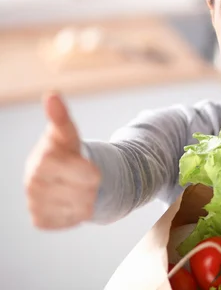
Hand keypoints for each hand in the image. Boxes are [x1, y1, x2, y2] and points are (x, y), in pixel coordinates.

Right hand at [24, 92, 101, 228]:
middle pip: (86, 192)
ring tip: (77, 187)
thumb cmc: (66, 150)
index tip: (91, 167)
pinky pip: (72, 221)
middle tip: (84, 176)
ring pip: (81, 210)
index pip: (86, 173)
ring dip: (87, 199)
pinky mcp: (40, 220)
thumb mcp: (68, 133)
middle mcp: (33, 183)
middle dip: (91, 185)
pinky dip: (77, 213)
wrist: (60, 175)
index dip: (92, 171)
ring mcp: (34, 203)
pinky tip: (69, 201)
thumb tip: (51, 94)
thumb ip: (61, 117)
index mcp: (42, 160)